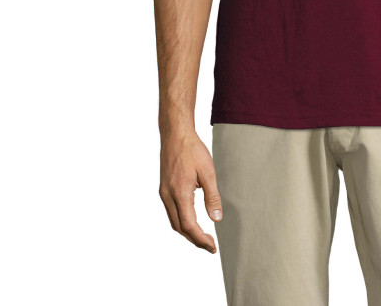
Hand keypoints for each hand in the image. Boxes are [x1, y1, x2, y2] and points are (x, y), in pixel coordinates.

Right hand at [159, 128, 222, 251]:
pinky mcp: (164, 188)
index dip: (201, 239)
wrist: (175, 134)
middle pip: (179, 228)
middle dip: (194, 239)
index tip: (212, 246)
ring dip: (187, 232)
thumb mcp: (208, 172)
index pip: (189, 226)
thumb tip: (216, 219)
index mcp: (179, 193)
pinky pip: (171, 211)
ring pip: (174, 221)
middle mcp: (168, 196)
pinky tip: (191, 219)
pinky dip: (181, 221)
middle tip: (209, 245)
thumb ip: (212, 197)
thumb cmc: (192, 150)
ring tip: (202, 236)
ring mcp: (164, 193)